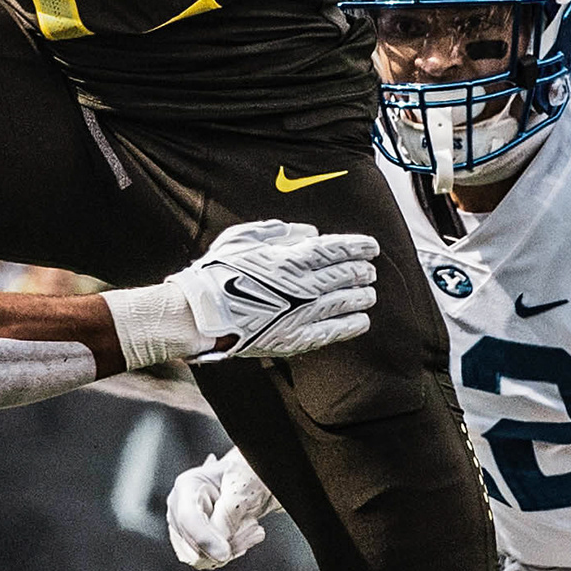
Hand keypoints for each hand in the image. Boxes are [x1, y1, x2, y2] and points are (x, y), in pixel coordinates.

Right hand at [165, 449, 276, 569]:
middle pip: (192, 543)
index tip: (225, 552)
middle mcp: (180, 507)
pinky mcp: (194, 542)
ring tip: (252, 527)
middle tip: (253, 527)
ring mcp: (185, 526)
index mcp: (186, 486)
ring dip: (234, 546)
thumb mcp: (241, 487)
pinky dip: (233, 551)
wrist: (252, 481)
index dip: (205, 538)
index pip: (187, 518)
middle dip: (228, 541)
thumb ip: (228, 514)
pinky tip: (244, 535)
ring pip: (201, 557)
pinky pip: (209, 560)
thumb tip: (218, 546)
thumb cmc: (245, 475)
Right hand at [168, 220, 380, 361]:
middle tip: (370, 271)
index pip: (336, 250)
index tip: (371, 247)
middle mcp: (302, 286)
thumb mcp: (243, 238)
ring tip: (369, 294)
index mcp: (290, 259)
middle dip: (361, 271)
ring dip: (360, 297)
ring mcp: (300, 314)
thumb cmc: (216, 272)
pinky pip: (330, 331)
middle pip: (344, 276)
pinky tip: (362, 321)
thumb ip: (280, 232)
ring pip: (342, 303)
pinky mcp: (293, 338)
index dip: (358, 247)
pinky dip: (349, 325)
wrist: (198, 313)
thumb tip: (310, 232)